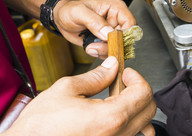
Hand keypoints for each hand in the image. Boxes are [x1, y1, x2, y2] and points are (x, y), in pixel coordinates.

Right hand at [3, 57, 155, 135]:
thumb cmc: (40, 126)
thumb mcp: (66, 90)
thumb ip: (95, 77)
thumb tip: (112, 66)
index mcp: (110, 117)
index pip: (144, 93)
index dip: (136, 77)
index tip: (126, 72)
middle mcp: (117, 135)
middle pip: (149, 108)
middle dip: (139, 90)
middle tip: (122, 82)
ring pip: (144, 125)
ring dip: (138, 107)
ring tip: (120, 99)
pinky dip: (132, 124)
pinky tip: (116, 116)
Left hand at [52, 0, 135, 57]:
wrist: (61, 18)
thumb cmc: (70, 10)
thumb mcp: (79, 12)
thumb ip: (95, 21)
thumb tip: (108, 33)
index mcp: (116, 9)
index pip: (131, 24)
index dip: (123, 34)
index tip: (109, 40)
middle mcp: (117, 21)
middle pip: (126, 39)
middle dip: (111, 46)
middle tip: (95, 45)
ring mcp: (113, 33)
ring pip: (119, 48)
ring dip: (105, 51)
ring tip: (90, 47)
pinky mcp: (107, 42)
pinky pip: (111, 53)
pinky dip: (101, 54)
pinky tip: (91, 48)